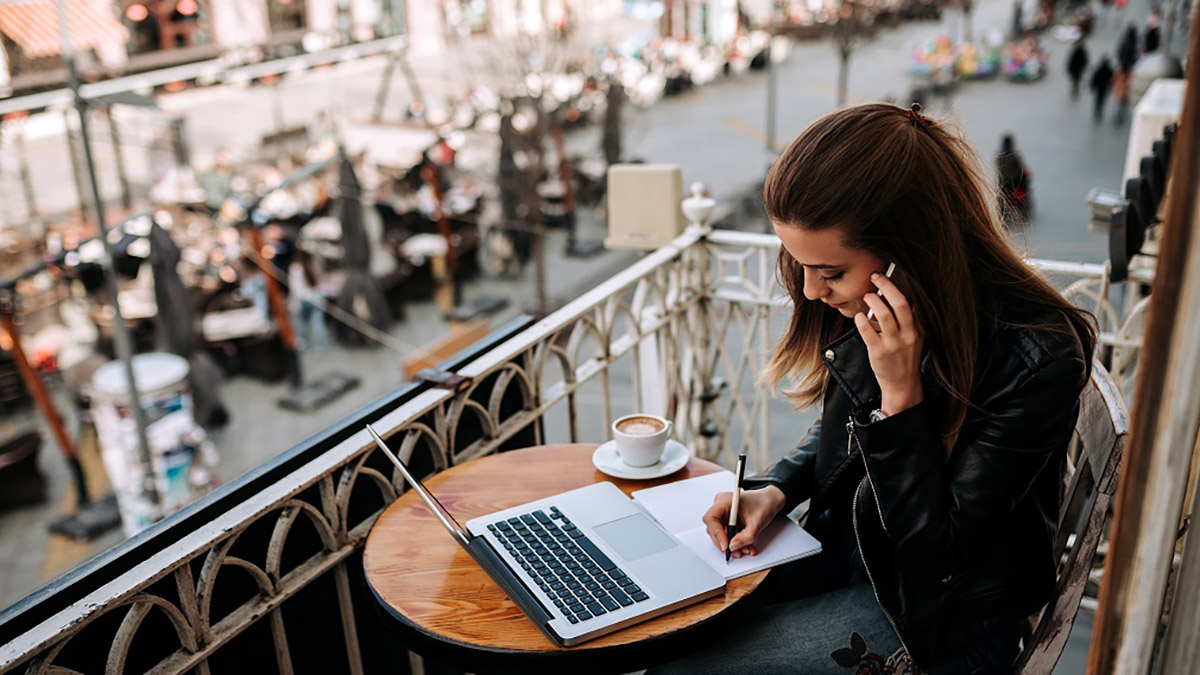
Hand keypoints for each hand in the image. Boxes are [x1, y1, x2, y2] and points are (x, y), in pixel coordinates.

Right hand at [702, 485, 786, 557]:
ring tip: (744, 549)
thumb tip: (733, 546)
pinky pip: (726, 534)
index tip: (726, 545)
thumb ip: (746, 536)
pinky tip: (744, 545)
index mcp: (725, 500)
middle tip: (736, 551)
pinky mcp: (726, 520)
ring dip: (731, 544)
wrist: (769, 501)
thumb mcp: (757, 522)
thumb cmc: (763, 504)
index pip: (711, 518)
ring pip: (720, 533)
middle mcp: (721, 506)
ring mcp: (723, 513)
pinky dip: (735, 541)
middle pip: (713, 528)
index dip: (717, 533)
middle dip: (725, 542)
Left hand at [853, 272, 924, 415]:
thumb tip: (888, 294)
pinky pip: (867, 330)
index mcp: (918, 327)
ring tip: (867, 296)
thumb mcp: (913, 336)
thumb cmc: (904, 356)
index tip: (886, 275)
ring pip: (884, 315)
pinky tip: (858, 316)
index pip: (911, 301)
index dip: (898, 285)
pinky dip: (861, 319)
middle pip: (901, 303)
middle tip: (875, 276)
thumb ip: (906, 319)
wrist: (902, 384)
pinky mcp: (879, 352)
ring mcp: (894, 343)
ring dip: (873, 301)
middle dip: (887, 286)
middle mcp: (909, 334)